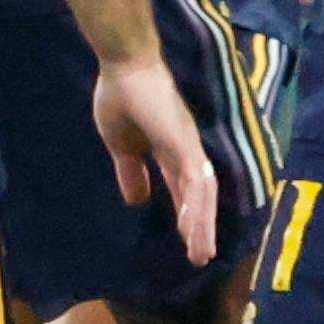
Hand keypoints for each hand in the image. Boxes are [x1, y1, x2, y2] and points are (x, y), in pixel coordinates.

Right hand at [92, 58, 220, 265]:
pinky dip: (195, 203)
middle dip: (200, 227)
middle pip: (199, 197)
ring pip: (201, 192)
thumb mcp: (121, 145)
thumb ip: (131, 172)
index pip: (184, 191)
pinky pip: (193, 178)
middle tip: (200, 257)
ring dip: (201, 223)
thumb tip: (135, 201)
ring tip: (200, 252)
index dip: (187, 216)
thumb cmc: (121, 97)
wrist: (123, 65)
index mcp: (170, 152)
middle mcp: (185, 151)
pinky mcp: (183, 141)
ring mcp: (187, 145)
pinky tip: (192, 225)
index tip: (189, 243)